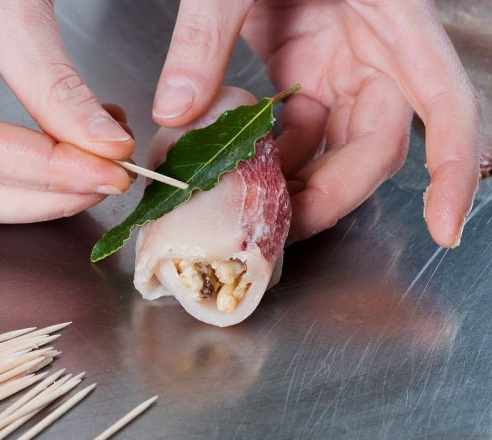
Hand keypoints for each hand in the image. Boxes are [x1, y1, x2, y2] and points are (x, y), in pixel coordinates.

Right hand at [0, 0, 133, 225]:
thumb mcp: (11, 13)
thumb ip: (57, 87)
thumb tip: (109, 148)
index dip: (48, 168)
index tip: (109, 169)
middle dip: (46, 193)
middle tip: (112, 177)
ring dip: (42, 192)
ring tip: (98, 161)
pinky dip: (32, 173)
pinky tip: (73, 150)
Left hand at [153, 0, 479, 247]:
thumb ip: (206, 36)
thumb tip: (176, 111)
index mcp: (392, 21)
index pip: (446, 104)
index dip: (452, 169)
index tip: (444, 226)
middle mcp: (375, 53)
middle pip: (377, 146)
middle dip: (333, 194)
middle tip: (283, 231)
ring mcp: (340, 65)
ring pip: (335, 148)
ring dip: (298, 185)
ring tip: (251, 213)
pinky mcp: (306, 73)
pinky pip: (300, 132)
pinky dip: (273, 159)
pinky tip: (240, 174)